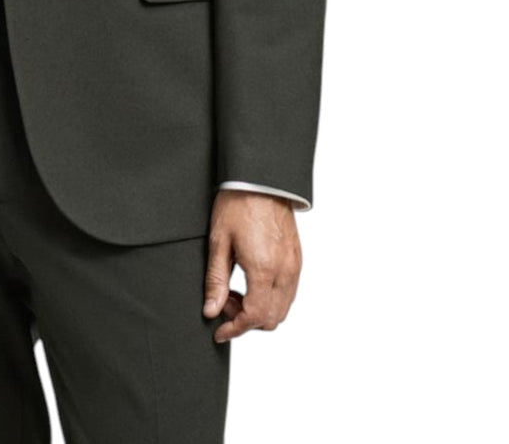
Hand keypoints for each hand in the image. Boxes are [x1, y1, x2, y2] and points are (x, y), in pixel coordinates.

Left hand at [202, 189, 301, 341]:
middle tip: (223, 302)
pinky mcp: (297, 258)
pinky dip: (270, 298)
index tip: (219, 331)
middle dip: (246, 320)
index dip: (235, 329)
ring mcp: (294, 265)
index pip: (254, 316)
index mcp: (264, 268)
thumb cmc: (238, 203)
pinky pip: (288, 292)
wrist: (261, 178)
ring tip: (234, 291)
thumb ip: (215, 280)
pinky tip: (250, 282)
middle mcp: (285, 270)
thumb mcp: (218, 241)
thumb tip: (211, 311)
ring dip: (259, 310)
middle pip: (271, 319)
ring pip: (282, 308)